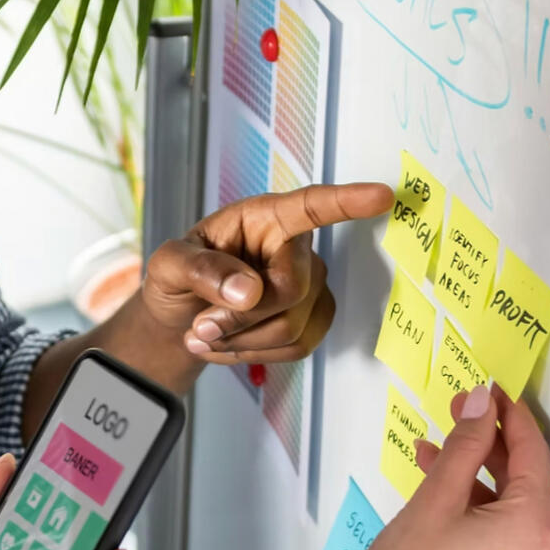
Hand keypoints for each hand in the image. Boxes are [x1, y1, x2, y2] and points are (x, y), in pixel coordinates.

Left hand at [143, 183, 391, 370]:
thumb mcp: (167, 264)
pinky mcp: (313, 318)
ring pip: (293, 327)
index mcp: (263, 217)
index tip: (382, 195)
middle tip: (200, 326)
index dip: (346, 201)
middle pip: (290, 290)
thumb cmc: (178, 276)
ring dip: (241, 341)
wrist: (180, 315)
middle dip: (240, 318)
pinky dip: (254, 354)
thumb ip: (200, 270)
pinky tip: (227, 344)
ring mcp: (310, 284)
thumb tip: (248, 291)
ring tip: (205, 333)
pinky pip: (297, 347)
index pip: (310, 206)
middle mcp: (294, 246)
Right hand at [348, 384, 549, 549]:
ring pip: (509, 514)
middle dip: (488, 446)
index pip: (532, 453)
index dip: (509, 414)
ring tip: (430, 459)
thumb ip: (464, 446)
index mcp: (533, 526)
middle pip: (524, 484)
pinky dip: (477, 516)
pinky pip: (502, 544)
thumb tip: (481, 400)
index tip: (487, 385)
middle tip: (453, 416)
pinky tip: (440, 505)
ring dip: (475, 481)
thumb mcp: (435, 499)